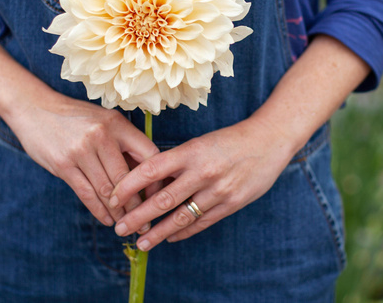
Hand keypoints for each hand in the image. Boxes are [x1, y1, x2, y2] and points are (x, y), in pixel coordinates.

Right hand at [7, 94, 160, 227]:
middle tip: (144, 220)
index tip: (158, 194)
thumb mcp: (104, 121)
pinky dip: (98, 210)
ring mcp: (81, 151)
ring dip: (118, 212)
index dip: (155, 178)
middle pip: (127, 177)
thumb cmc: (75, 117)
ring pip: (107, 189)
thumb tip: (145, 176)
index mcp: (117, 124)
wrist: (34, 109)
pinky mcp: (63, 165)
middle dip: (137, 203)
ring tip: (126, 224)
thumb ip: (123, 144)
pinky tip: (106, 219)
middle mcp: (101, 136)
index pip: (148, 154)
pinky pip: (86, 193)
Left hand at [109, 116, 301, 250]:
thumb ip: (178, 161)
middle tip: (119, 227)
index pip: (151, 169)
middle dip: (138, 216)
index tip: (112, 196)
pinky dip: (183, 232)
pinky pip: (201, 222)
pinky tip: (170, 237)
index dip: (129, 185)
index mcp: (191, 151)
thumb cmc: (230, 139)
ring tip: (141, 242)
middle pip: (162, 199)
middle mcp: (202, 171)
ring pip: (181, 217)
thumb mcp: (201, 143)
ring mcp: (218, 190)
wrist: (269, 140)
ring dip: (158, 232)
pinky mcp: (231, 203)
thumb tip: (148, 180)